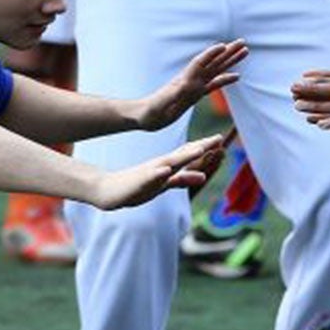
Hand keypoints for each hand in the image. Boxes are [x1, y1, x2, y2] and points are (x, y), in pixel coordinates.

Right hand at [91, 132, 231, 209]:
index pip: (188, 153)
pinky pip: (150, 177)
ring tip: (199, 149)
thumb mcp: (164, 185)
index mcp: (167, 166)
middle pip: (184, 154)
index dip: (205, 147)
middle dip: (201, 147)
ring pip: (170, 162)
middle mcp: (161, 165)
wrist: (108, 191)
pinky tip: (166, 170)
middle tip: (218, 138)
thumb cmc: (137, 187)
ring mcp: (150, 173)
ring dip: (185, 156)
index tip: (221, 138)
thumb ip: (182, 180)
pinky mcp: (139, 182)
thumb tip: (203, 177)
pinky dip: (158, 173)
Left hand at [136, 40, 248, 130]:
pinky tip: (237, 76)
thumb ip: (174, 93)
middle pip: (212, 62)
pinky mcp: (195, 95)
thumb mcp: (161, 103)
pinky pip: (214, 85)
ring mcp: (194, 86)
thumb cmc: (150, 111)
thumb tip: (187, 83)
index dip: (211, 55)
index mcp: (183, 81)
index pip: (200, 64)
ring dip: (230, 61)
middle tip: (242, 42)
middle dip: (227, 53)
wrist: (144, 116)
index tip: (224, 46)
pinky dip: (225, 79)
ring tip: (244, 52)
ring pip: (216, 70)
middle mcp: (191, 80)